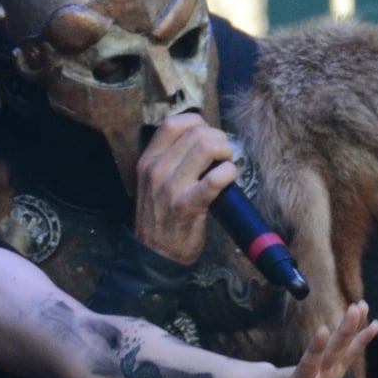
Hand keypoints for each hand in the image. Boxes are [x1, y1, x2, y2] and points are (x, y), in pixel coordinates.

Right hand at [133, 113, 237, 263]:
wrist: (155, 254)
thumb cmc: (160, 217)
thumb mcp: (153, 182)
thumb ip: (169, 159)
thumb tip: (201, 139)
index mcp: (148, 160)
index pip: (172, 123)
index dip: (198, 123)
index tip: (208, 136)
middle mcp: (156, 170)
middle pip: (195, 132)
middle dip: (218, 138)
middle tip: (224, 154)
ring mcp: (171, 187)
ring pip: (206, 147)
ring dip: (225, 151)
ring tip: (227, 164)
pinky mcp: (188, 205)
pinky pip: (214, 178)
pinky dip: (229, 172)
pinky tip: (230, 177)